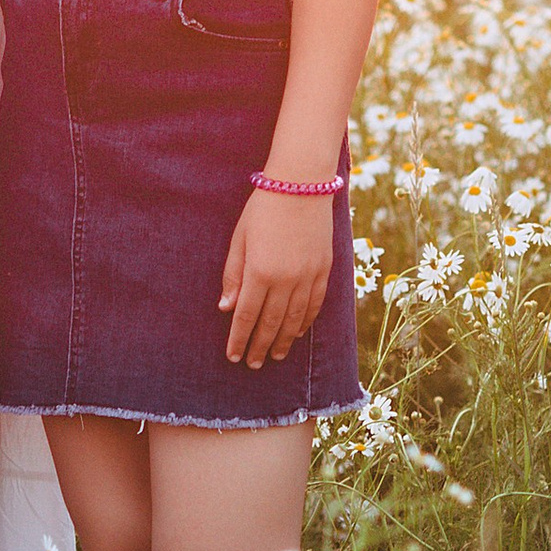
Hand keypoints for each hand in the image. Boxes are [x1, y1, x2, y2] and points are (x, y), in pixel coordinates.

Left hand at [219, 186, 333, 368]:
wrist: (301, 186)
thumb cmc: (262, 209)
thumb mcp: (239, 239)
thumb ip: (234, 275)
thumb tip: (226, 308)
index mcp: (259, 271)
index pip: (246, 316)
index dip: (239, 339)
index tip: (233, 356)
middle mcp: (285, 280)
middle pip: (270, 323)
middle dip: (259, 346)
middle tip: (253, 364)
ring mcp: (308, 277)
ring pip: (294, 320)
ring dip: (282, 341)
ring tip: (274, 356)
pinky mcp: (324, 271)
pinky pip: (314, 306)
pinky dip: (304, 323)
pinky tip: (296, 334)